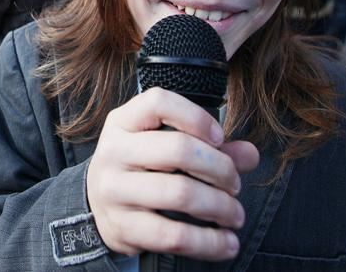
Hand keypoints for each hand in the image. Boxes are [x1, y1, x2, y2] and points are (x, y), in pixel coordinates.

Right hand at [86, 88, 259, 260]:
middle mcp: (114, 151)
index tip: (220, 138)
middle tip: (235, 184)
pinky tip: (226, 243)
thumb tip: (250, 154)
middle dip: (221, 169)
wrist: (95, 204)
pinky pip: (174, 236)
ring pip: (180, 193)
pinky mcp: (122, 227)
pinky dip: (209, 242)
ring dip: (220, 206)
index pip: (159, 102)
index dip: (196, 117)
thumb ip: (209, 146)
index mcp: (123, 121)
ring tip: (234, 214)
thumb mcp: (163, 144)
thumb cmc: (140, 167)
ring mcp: (115, 190)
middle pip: (179, 149)